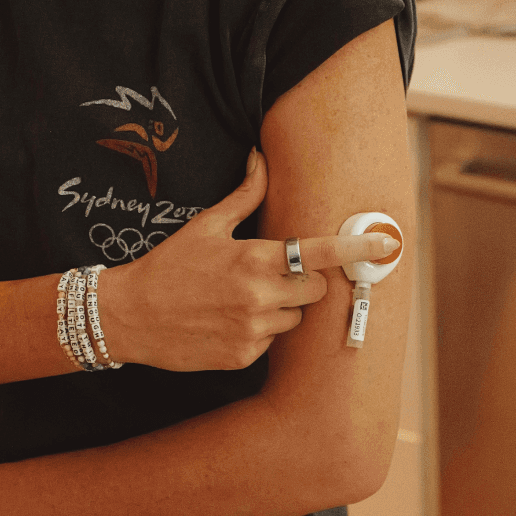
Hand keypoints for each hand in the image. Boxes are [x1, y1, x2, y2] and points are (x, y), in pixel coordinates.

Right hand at [100, 150, 398, 371]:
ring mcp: (253, 330)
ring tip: (240, 301)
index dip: (356, 248)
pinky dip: (259, 333)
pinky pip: (271, 343)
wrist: (129, 316)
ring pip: (295, 320)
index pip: (318, 252)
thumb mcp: (205, 226)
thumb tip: (260, 158)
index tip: (385, 244)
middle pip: (315, 291)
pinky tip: (227, 322)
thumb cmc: (167, 266)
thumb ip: (244, 195)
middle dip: (303, 283)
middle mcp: (259, 296)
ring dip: (281, 310)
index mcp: (254, 259)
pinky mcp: (243, 357)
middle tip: (271, 276)